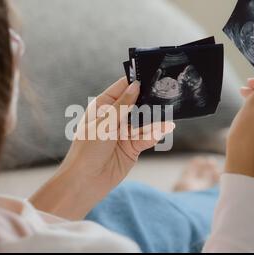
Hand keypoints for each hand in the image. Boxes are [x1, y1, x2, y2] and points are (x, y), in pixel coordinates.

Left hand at [30, 78, 174, 218]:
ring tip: (169, 113)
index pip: (121, 89)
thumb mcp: (105, 123)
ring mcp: (124, 133)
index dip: (134, 81)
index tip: (150, 73)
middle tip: (166, 92)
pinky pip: (146, 137)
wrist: (84, 181)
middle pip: (136, 104)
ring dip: (155, 119)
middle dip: (149, 100)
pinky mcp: (132, 148)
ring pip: (144, 121)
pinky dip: (155, 133)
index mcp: (102, 107)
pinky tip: (166, 128)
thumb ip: (122, 106)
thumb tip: (136, 86)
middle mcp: (114, 118)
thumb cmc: (87, 150)